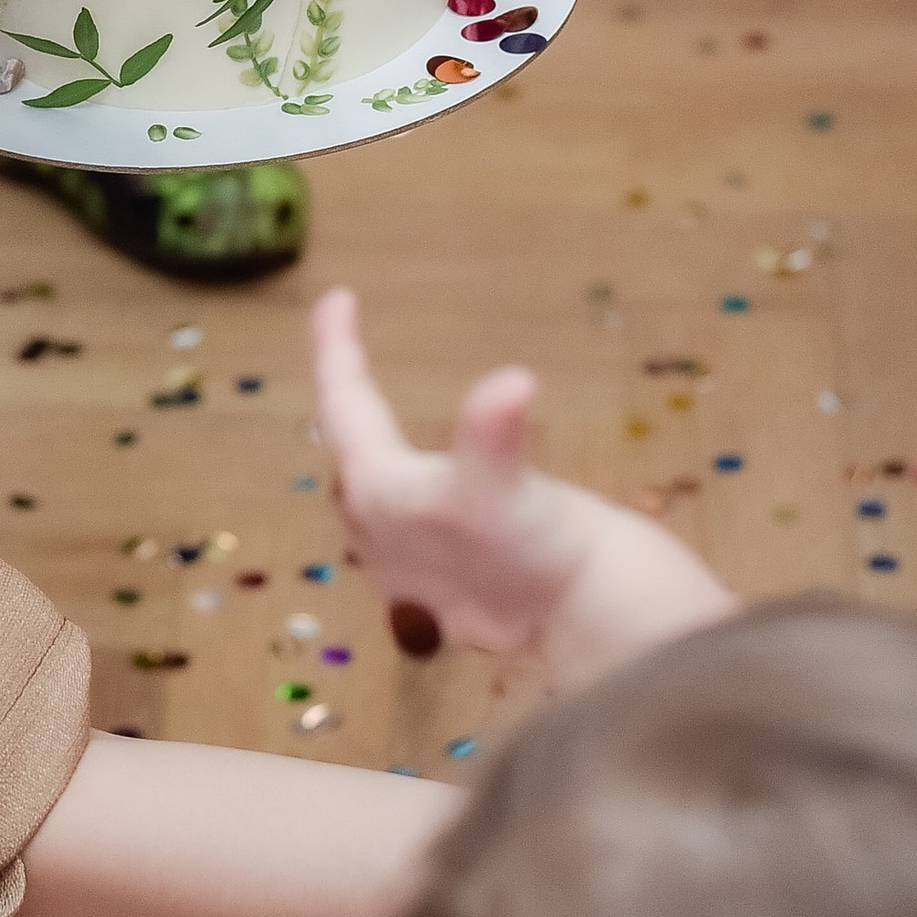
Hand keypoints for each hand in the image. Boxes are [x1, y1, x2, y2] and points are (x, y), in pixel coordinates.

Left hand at [309, 292, 737, 689]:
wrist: (581, 619)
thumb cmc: (536, 547)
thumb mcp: (506, 483)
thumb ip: (495, 432)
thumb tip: (512, 383)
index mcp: (379, 489)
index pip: (341, 403)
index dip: (334, 345)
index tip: (336, 297)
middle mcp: (373, 529)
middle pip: (347, 448)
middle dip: (344, 398)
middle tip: (346, 351)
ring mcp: (399, 564)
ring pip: (369, 490)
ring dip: (370, 447)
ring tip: (371, 414)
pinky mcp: (430, 589)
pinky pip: (398, 524)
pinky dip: (403, 490)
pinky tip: (419, 491)